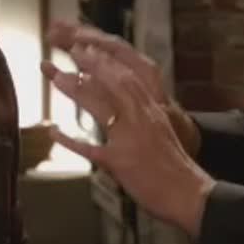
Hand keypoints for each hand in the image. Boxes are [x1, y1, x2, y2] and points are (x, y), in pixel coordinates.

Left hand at [41, 44, 213, 236]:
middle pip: (115, 82)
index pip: (129, 78)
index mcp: (154, 111)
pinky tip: (54, 132)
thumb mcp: (161, 135)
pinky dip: (70, 140)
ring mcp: (130, 138)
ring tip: (56, 77)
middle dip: (94, 64)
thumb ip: (143, 122)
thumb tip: (123, 115)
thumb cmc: (175, 169)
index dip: (109, 62)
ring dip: (77, 90)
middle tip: (73, 50)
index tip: (92, 50)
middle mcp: (142, 118)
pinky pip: (89, 148)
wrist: (189, 193)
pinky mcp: (119, 161)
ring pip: (101, 106)